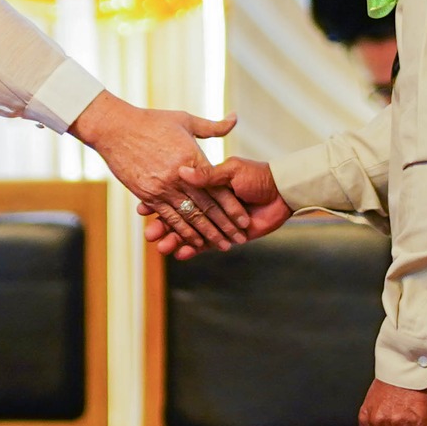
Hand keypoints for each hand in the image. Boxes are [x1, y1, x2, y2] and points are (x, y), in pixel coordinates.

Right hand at [71, 92, 245, 250]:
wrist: (114, 127)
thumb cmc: (150, 120)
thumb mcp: (185, 120)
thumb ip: (213, 126)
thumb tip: (235, 117)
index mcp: (193, 158)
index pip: (218, 188)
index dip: (233, 207)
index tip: (244, 221)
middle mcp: (180, 176)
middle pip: (208, 207)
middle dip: (225, 226)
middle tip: (238, 240)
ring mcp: (163, 187)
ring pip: (191, 216)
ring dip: (207, 234)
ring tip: (222, 246)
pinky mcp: (148, 194)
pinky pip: (169, 217)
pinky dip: (183, 231)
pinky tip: (194, 241)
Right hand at [148, 157, 293, 258]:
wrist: (284, 191)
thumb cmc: (258, 175)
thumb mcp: (231, 170)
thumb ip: (208, 175)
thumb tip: (183, 172)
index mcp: (204, 186)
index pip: (176, 196)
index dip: (159, 203)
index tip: (142, 210)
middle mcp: (206, 204)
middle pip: (179, 218)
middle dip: (163, 227)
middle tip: (149, 236)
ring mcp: (215, 222)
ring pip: (190, 233)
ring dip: (175, 241)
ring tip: (161, 248)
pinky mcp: (226, 235)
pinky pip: (207, 244)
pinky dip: (194, 250)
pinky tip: (180, 255)